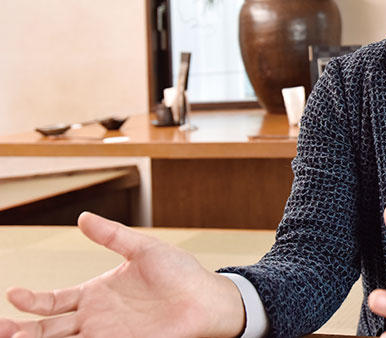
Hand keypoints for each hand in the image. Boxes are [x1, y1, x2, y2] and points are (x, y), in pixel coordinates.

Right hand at [0, 212, 244, 337]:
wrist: (207, 298)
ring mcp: (107, 334)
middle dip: (21, 330)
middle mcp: (95, 317)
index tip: (13, 293)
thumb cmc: (180, 273)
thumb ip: (113, 235)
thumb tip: (82, 217)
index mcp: (95, 293)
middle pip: (47, 329)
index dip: (31, 300)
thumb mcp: (143, 249)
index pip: (52, 302)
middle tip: (2, 328)